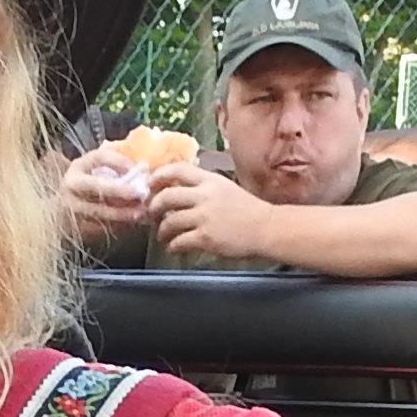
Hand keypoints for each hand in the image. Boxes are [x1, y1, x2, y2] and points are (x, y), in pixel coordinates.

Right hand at [59, 149, 152, 241]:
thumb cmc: (88, 189)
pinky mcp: (74, 226)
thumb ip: (116, 170)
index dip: (119, 162)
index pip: (99, 157)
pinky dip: (116, 227)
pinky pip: (98, 228)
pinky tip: (129, 224)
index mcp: (78, 167)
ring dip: (121, 213)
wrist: (63, 213)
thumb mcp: (95, 173)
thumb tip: (145, 169)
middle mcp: (71, 185)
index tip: (138, 168)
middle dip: (119, 190)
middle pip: (96, 186)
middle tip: (139, 194)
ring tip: (140, 213)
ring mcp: (70, 207)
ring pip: (98, 210)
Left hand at [142, 160, 273, 262]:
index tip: (150, 185)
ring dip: (162, 230)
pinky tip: (174, 248)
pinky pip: (179, 241)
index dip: (159, 176)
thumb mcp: (225, 188)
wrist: (266, 228)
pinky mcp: (206, 237)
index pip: (177, 169)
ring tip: (164, 235)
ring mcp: (204, 217)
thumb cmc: (247, 210)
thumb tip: (178, 189)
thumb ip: (204, 187)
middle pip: (167, 196)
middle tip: (153, 215)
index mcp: (210, 180)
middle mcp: (205, 196)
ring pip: (169, 221)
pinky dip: (172, 246)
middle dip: (154, 207)